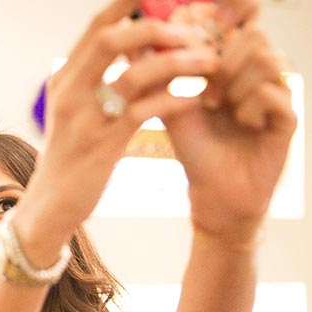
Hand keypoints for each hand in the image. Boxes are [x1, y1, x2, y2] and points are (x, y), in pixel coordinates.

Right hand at [19, 0, 217, 258]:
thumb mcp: (75, 113)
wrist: (49, 205)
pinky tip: (196, 99)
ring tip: (206, 60)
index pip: (95, 27)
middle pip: (111, 40)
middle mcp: (70, 93)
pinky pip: (146, 111)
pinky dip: (176, 100)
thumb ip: (97, 81)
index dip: (127, 4)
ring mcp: (86, 119)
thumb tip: (137, 52)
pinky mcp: (104, 145)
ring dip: (176, 61)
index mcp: (63, 79)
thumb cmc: (69, 159)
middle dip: (155, 28)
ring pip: (134, 74)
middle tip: (190, 31)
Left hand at [163, 12, 295, 245]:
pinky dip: (250, 106)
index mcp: (234, 63)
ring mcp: (277, 92)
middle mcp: (260, 73)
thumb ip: (152, 74)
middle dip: (223, 57)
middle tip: (205, 87)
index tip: (201, 27)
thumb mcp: (167, 105)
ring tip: (218, 106)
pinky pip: (274, 93)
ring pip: (267, 58)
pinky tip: (241, 123)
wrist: (212, 191)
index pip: (241, 20)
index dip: (227, 13)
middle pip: (254, 33)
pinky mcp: (287, 118)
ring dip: (234, 82)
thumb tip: (128, 41)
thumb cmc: (194, 147)